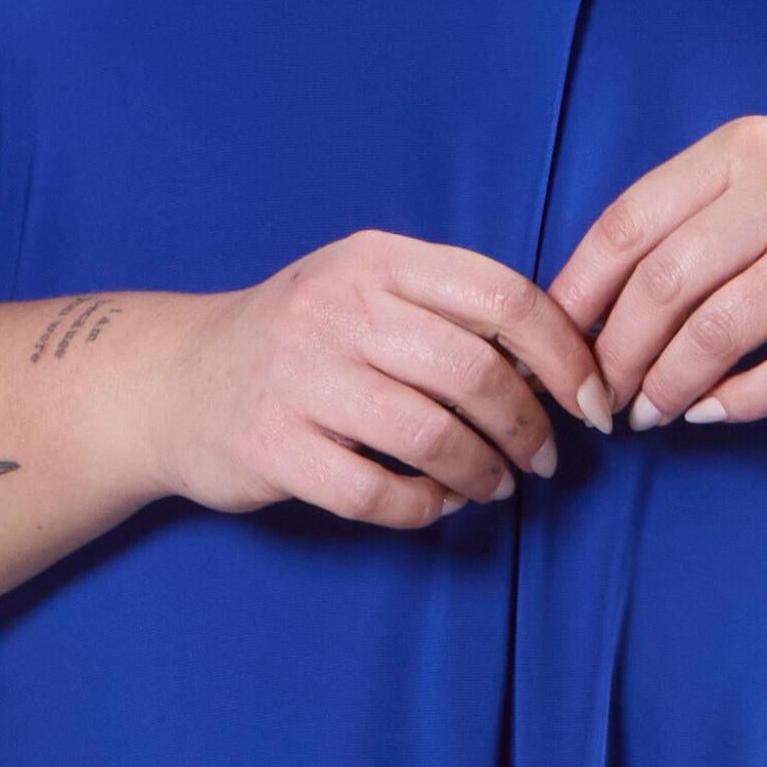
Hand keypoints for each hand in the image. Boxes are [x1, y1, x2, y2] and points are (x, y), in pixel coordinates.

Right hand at [150, 231, 614, 525]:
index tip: (593, 400)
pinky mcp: (274, 448)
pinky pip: (380, 494)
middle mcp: (338, 309)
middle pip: (477, 372)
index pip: (501, 294)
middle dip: (531, 426)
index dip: (565, 352)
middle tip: (546, 458)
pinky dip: (426, 507)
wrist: (173, 381)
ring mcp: (301, 379)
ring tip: (495, 485)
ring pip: (434, 437)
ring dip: (485, 472)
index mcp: (376, 260)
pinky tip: (436, 502)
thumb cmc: (299, 341)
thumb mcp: (365, 289)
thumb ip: (450, 309)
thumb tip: (560, 362)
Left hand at [544, 118, 766, 430]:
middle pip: (662, 285)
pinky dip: (740, 402)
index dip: (581, 293)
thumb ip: (713, 207)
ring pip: (715, 332)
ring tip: (651, 415)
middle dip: (617, 355)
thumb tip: (612, 291)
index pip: (629, 222)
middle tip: (603, 399)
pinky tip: (717, 415)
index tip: (560, 344)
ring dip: (668, 386)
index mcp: (749, 149)